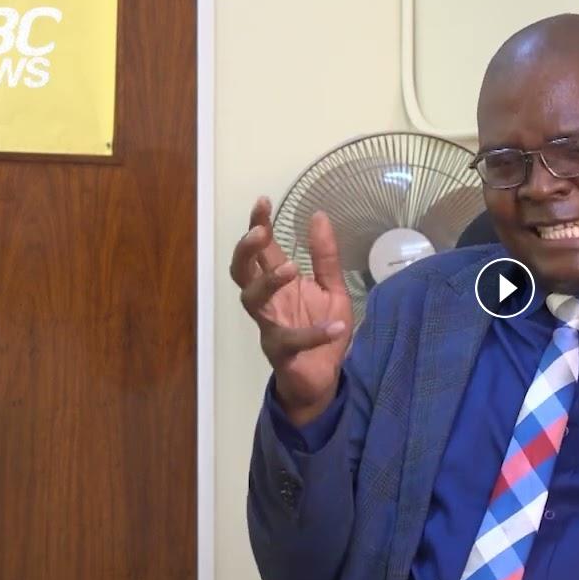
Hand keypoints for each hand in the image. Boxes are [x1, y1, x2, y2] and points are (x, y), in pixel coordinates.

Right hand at [230, 197, 353, 425]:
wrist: (324, 378)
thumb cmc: (323, 327)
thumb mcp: (332, 288)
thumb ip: (325, 256)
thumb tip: (318, 216)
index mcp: (279, 284)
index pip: (260, 250)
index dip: (257, 225)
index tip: (262, 201)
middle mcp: (268, 302)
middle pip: (241, 271)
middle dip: (247, 249)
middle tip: (261, 232)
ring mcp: (270, 326)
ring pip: (252, 301)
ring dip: (268, 282)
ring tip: (291, 268)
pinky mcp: (282, 353)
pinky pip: (291, 341)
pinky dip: (314, 334)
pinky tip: (337, 325)